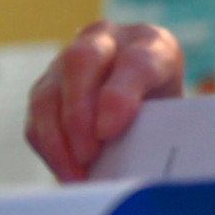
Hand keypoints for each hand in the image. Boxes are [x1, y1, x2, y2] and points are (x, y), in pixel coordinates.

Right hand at [26, 21, 183, 181]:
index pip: (137, 60)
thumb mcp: (178, 114)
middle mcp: (107, 41)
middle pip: (82, 60)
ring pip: (49, 91)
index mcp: (151, 43)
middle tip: (89, 155)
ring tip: (78, 173)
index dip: (119, 96)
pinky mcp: (46, 88)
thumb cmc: (168, 112)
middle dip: (80, 112)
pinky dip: (50, 148)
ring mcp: (69, 61)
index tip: (109, 131)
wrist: (149, 106)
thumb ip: (165, 127)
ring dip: (60, 138)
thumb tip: (148, 163)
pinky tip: (68, 173)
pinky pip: (36, 119)